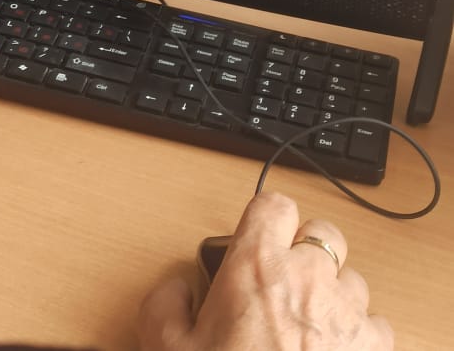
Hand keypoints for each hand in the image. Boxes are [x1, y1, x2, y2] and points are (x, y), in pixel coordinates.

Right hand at [138, 192, 393, 350]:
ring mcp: (345, 312)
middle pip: (323, 234)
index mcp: (255, 265)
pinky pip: (377, 324)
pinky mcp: (372, 348)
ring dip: (334, 294)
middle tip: (284, 283)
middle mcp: (306, 277)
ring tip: (309, 324)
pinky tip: (336, 350)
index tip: (258, 238)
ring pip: (352, 279)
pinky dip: (360, 333)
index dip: (266, 220)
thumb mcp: (166, 345)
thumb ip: (164, 304)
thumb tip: (177, 290)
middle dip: (307, 252)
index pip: (274, 205)